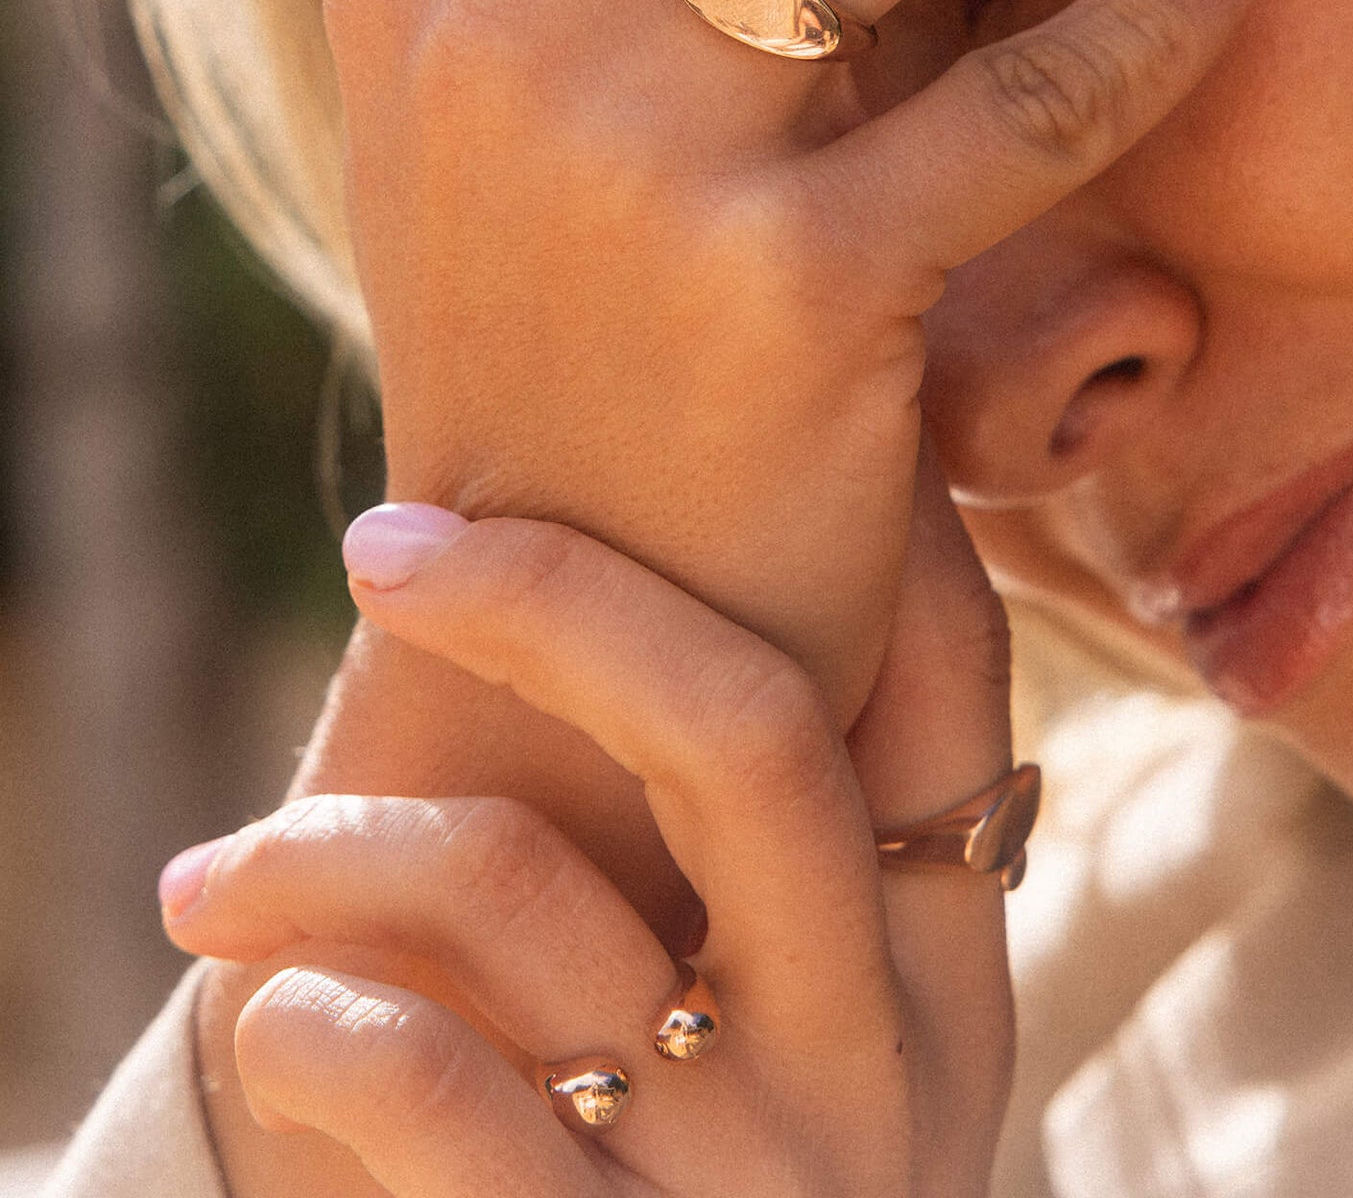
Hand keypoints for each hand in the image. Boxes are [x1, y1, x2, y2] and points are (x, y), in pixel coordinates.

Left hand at [164, 466, 1021, 1194]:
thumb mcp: (829, 1057)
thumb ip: (795, 878)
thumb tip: (705, 602)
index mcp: (952, 973)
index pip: (946, 680)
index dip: (864, 521)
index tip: (754, 418)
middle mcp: (888, 1062)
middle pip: (747, 733)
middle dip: (558, 597)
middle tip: (385, 537)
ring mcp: (763, 1188)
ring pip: (540, 899)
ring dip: (338, 846)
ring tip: (214, 874)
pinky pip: (446, 1107)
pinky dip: (329, 1026)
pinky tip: (273, 1015)